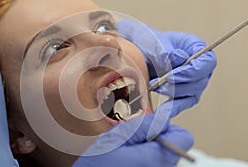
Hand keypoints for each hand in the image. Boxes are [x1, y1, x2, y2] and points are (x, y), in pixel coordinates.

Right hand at [73, 114, 192, 166]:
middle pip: (173, 145)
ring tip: (127, 150)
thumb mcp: (116, 137)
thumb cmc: (97, 165)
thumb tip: (162, 118)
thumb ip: (142, 125)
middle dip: (154, 136)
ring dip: (147, 147)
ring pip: (162, 153)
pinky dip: (143, 157)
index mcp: (156, 158)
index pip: (184, 137)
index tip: (150, 127)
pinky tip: (127, 158)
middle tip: (132, 140)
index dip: (166, 126)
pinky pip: (154, 162)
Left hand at [117, 19, 216, 108]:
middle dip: (177, 84)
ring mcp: (192, 82)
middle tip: (159, 83)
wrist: (140, 53)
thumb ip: (165, 50)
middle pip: (199, 82)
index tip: (172, 75)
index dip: (192, 71)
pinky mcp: (182, 94)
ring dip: (171, 93)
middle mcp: (199, 67)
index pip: (206, 62)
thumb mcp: (155, 42)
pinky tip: (160, 112)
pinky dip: (171, 108)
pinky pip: (181, 104)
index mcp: (197, 49)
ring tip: (154, 87)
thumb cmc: (150, 43)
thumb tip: (177, 58)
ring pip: (190, 95)